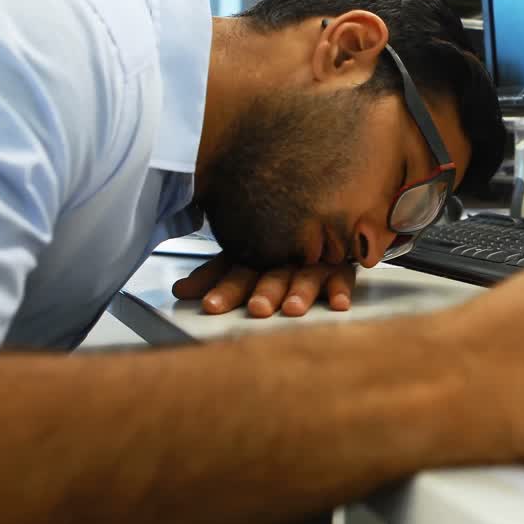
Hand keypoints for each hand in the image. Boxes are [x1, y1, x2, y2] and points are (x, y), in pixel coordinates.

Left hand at [172, 255, 355, 317]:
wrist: (323, 214)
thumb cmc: (278, 247)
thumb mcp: (244, 259)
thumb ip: (214, 276)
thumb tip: (179, 291)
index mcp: (257, 254)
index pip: (236, 270)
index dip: (223, 288)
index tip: (210, 304)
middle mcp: (284, 256)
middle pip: (272, 274)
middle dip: (264, 291)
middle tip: (257, 307)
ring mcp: (314, 260)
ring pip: (306, 275)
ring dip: (300, 291)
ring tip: (293, 308)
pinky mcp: (341, 265)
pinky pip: (344, 275)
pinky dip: (341, 288)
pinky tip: (338, 303)